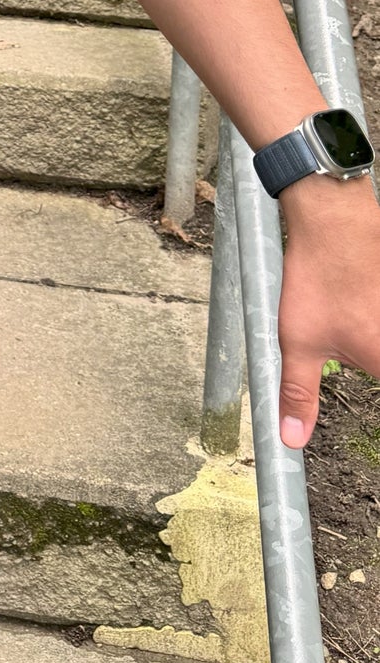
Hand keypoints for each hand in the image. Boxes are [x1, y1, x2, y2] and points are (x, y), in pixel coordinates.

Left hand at [277, 173, 379, 446]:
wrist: (335, 221)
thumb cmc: (317, 280)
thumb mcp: (298, 342)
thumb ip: (299, 394)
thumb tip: (292, 441)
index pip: (379, 379)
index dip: (365, 369)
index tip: (349, 358)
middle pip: (378, 361)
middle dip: (366, 357)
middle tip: (341, 326)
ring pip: (376, 343)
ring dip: (367, 339)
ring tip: (343, 310)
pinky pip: (376, 320)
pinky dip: (368, 318)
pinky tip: (354, 300)